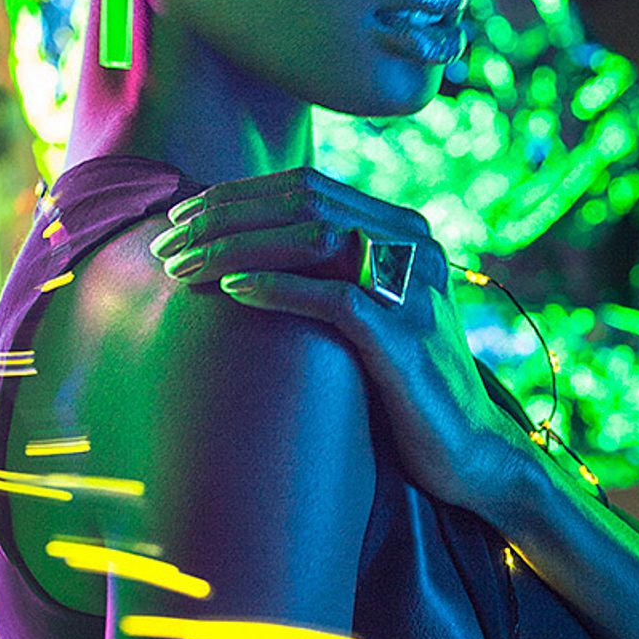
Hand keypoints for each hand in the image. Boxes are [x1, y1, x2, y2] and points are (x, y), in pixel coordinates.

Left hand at [148, 166, 529, 517]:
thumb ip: (334, 271)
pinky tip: (231, 291)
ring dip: (236, 247)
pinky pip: (332, 298)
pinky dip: (276, 288)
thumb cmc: (407, 385)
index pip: (309, 186)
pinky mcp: (405, 339)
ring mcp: (414, 290)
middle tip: (166, 244)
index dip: (237, 195)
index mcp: (406, 230)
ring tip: (184, 267)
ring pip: (314, 239)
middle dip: (225, 217)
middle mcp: (416, 246)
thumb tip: (250, 248)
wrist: (471, 451)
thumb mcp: (374, 312)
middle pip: (305, 203)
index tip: (182, 220)